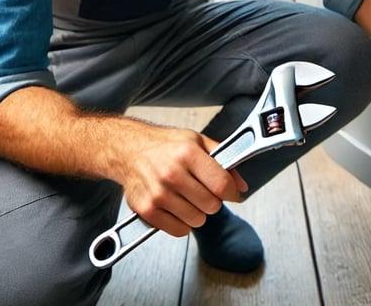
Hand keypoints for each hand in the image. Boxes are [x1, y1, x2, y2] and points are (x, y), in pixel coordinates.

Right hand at [118, 124, 247, 236]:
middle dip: (212, 200)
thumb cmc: (164, 145)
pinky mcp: (147, 210)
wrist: (129, 150)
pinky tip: (176, 206)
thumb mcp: (197, 140)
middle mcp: (172, 173)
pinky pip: (179, 230)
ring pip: (197, 220)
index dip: (233, 193)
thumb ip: (223, 159)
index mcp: (188, 153)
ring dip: (197, 212)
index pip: (222, 185)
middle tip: (203, 190)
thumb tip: (242, 185)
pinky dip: (182, 222)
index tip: (233, 194)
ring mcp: (158, 193)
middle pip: (211, 206)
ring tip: (187, 197)